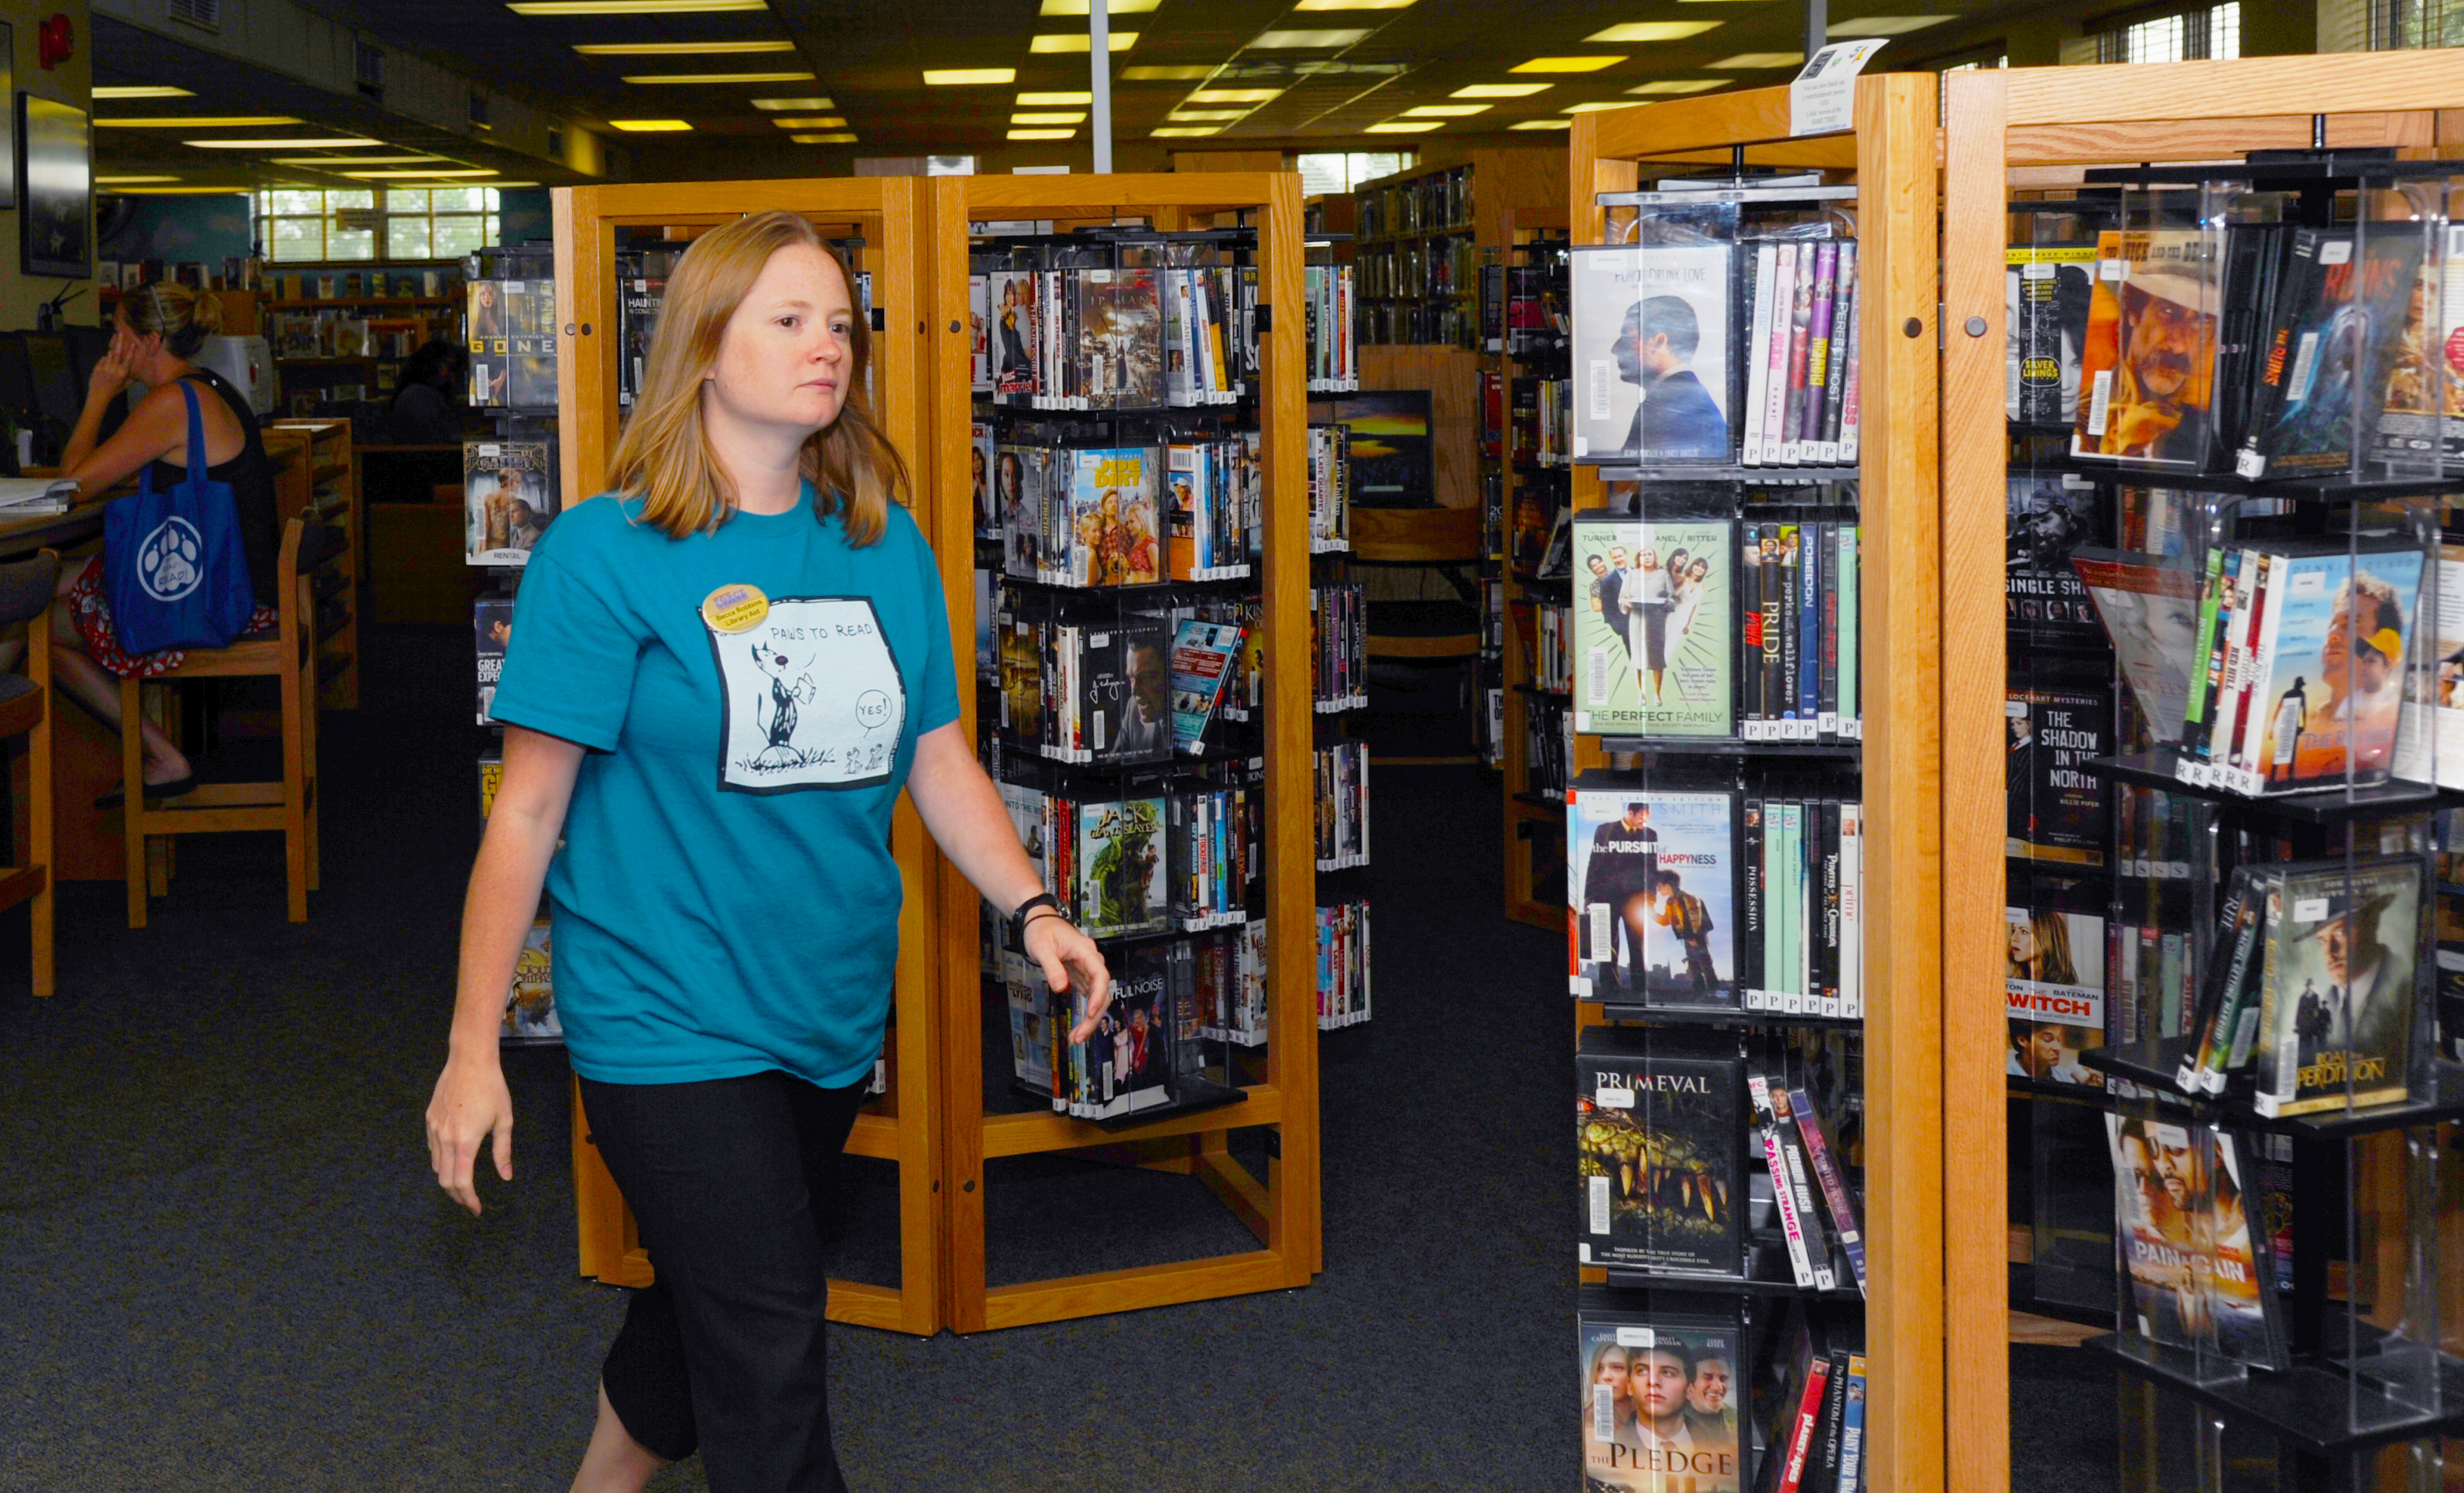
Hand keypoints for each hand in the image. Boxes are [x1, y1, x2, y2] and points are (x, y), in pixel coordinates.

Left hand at [86, 327, 140, 402]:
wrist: (99, 394)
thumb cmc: (114, 391)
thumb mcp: (125, 385)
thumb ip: (131, 378)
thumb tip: (137, 375)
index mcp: (123, 372)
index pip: (128, 359)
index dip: (131, 350)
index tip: (133, 343)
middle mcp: (114, 368)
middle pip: (117, 352)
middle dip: (119, 341)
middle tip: (120, 332)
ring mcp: (105, 366)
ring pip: (109, 355)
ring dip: (111, 354)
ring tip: (112, 357)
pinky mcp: (97, 366)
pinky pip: (103, 359)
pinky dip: (105, 360)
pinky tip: (105, 367)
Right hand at [425, 1052, 513, 1214]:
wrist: (469, 1061)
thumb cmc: (492, 1089)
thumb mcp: (503, 1121)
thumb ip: (502, 1152)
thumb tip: (506, 1176)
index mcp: (465, 1142)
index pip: (462, 1182)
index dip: (469, 1200)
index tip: (476, 1209)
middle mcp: (444, 1139)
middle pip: (445, 1180)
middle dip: (457, 1196)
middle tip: (469, 1202)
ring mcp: (434, 1129)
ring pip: (436, 1166)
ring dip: (448, 1179)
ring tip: (463, 1184)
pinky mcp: (429, 1120)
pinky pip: (432, 1149)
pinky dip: (441, 1161)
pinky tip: (453, 1160)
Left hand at [1024, 913, 1112, 1040]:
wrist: (1038, 922)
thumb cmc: (1040, 931)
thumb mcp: (1042, 948)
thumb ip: (1052, 968)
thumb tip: (1060, 989)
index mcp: (1086, 951)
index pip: (1100, 975)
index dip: (1098, 995)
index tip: (1089, 1013)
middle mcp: (1091, 961)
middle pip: (1101, 991)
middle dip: (1093, 1017)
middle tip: (1079, 1037)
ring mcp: (1088, 970)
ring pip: (1097, 998)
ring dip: (1090, 1019)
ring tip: (1077, 1038)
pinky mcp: (1082, 977)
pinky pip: (1089, 997)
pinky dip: (1085, 1014)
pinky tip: (1079, 1029)